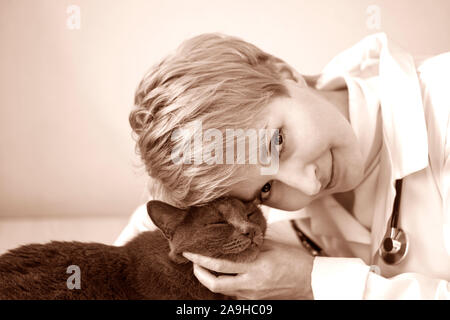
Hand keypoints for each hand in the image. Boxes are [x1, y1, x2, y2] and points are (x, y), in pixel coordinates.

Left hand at [182, 239, 314, 299]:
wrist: (311, 282)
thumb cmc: (294, 261)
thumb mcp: (271, 247)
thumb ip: (250, 243)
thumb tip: (231, 234)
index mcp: (255, 268)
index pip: (220, 265)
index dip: (201, 259)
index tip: (189, 252)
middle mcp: (251, 285)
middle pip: (215, 284)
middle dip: (200, 274)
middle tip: (194, 262)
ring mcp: (252, 296)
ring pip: (223, 289)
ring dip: (211, 278)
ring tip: (206, 265)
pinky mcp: (255, 301)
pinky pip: (234, 292)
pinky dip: (225, 282)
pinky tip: (224, 273)